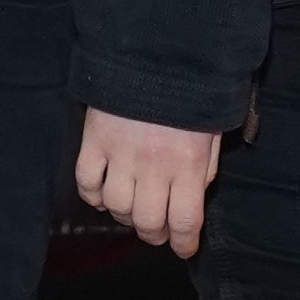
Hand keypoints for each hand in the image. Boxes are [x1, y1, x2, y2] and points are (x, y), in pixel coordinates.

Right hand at [72, 104, 224, 256]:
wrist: (155, 50)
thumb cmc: (191, 90)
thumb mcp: (213, 128)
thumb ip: (206, 165)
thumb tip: (195, 194)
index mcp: (188, 163)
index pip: (184, 220)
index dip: (183, 243)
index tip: (183, 249)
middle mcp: (153, 165)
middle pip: (147, 221)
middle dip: (154, 235)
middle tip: (157, 232)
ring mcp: (120, 154)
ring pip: (116, 207)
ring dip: (124, 215)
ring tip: (132, 209)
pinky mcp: (94, 140)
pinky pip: (86, 182)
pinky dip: (93, 196)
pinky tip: (104, 194)